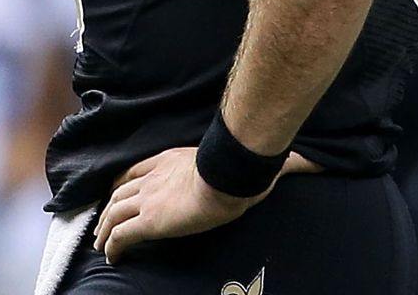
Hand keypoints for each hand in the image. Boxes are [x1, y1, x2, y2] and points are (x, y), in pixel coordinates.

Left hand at [92, 147, 316, 263]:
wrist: (227, 177)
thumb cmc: (239, 167)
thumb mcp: (251, 160)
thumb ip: (280, 161)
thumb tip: (315, 163)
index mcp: (169, 162)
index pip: (136, 171)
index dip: (124, 183)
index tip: (120, 192)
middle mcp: (153, 180)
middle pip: (119, 193)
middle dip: (109, 208)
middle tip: (104, 222)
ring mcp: (147, 200)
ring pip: (112, 214)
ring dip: (104, 229)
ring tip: (101, 244)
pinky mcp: (148, 222)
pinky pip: (121, 237)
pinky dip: (111, 246)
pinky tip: (111, 258)